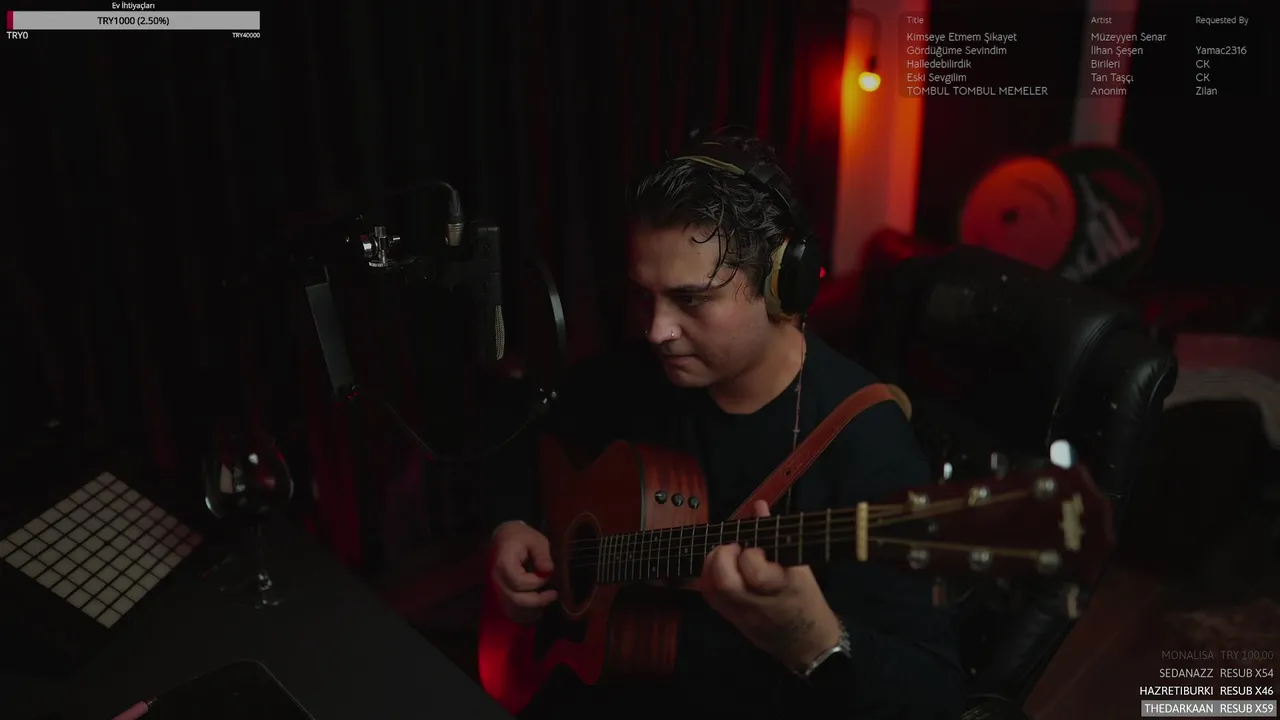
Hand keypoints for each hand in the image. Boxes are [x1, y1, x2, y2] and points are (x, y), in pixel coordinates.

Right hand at [489, 521, 557, 623]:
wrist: (506, 539)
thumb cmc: (522, 538)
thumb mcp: (536, 540)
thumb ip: (542, 554)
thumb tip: (548, 569)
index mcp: (504, 564)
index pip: (518, 582)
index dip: (535, 582)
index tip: (547, 573)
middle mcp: (497, 580)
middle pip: (515, 599)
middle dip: (537, 600)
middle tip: (554, 594)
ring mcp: (497, 589)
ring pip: (513, 609)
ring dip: (532, 609)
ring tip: (547, 600)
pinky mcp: (502, 595)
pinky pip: (512, 611)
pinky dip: (525, 614)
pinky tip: (538, 609)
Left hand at [700, 500, 842, 670]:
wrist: (806, 642)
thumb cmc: (805, 597)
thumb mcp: (799, 565)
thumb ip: (774, 534)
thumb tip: (758, 504)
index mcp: (782, 587)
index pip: (755, 571)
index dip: (749, 554)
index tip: (754, 547)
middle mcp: (758, 603)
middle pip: (727, 583)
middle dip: (722, 557)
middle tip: (731, 548)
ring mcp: (741, 614)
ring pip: (713, 591)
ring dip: (711, 566)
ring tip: (723, 556)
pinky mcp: (731, 621)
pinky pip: (710, 598)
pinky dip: (707, 578)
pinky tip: (717, 569)